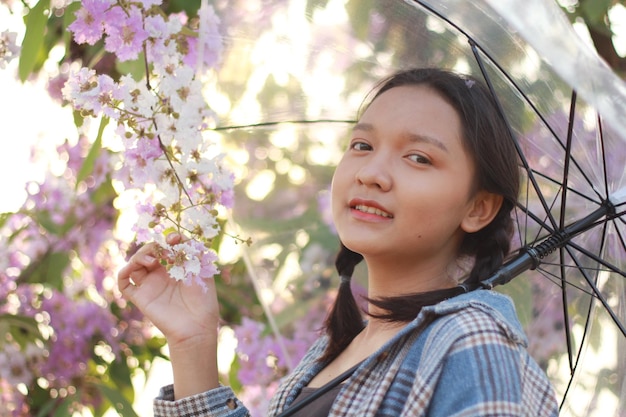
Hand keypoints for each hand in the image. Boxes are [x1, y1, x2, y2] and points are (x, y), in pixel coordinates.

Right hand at [117, 233, 219, 348]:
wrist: (197, 326)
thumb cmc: (204, 299)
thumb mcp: (201, 270)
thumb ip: (192, 252)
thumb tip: (178, 237)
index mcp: (175, 267)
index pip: (165, 246)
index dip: (168, 239)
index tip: (176, 239)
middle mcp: (160, 275)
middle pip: (148, 252)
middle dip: (154, 246)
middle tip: (166, 251)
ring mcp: (149, 285)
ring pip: (134, 263)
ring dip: (140, 256)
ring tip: (154, 261)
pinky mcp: (141, 297)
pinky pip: (123, 282)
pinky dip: (123, 272)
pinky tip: (135, 268)